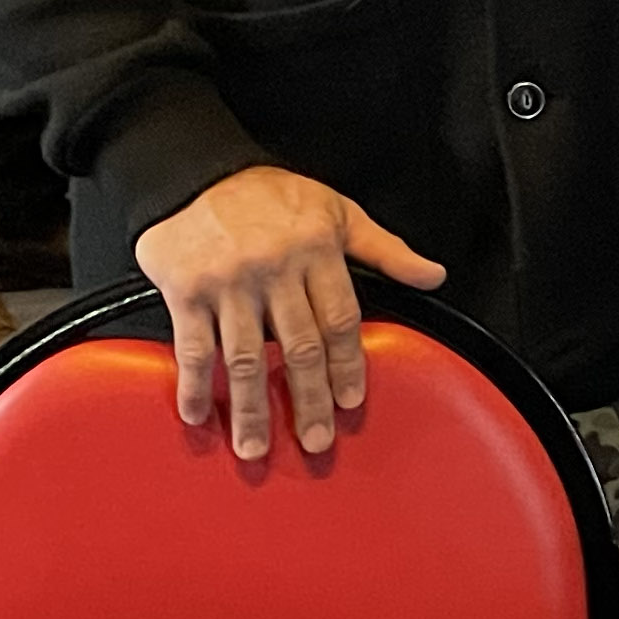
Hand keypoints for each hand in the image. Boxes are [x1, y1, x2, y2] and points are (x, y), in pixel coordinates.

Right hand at [134, 166, 447, 461]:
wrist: (196, 171)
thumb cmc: (272, 195)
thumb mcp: (339, 212)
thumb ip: (386, 251)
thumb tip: (432, 275)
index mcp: (316, 251)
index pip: (340, 320)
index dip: (348, 366)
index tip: (350, 402)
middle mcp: (273, 269)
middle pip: (298, 347)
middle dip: (308, 400)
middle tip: (315, 441)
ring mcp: (228, 282)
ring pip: (246, 357)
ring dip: (251, 409)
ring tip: (256, 448)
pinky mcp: (185, 289)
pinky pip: (193, 346)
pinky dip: (195, 385)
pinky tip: (199, 416)